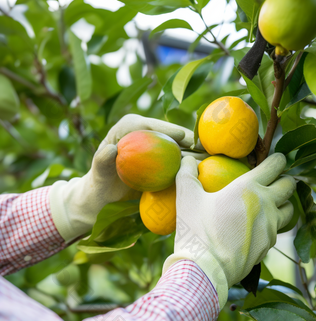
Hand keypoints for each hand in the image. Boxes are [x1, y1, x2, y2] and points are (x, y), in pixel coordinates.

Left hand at [49, 114, 193, 241]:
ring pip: (178, 147)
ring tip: (212, 159)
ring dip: (195, 153)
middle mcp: (145, 133)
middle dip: (188, 140)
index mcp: (128, 127)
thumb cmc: (99, 182)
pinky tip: (205, 171)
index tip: (182, 137)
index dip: (167, 129)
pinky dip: (191, 165)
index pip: (148, 125)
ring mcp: (156, 146)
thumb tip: (111, 149)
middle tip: (205, 149)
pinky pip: (179, 161)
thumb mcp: (98, 173)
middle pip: (168, 134)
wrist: (104, 195)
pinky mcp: (162, 160)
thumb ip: (102, 161)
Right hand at [163, 153, 295, 307]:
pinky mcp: (268, 246)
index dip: (277, 159)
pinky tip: (256, 229)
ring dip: (282, 204)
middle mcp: (266, 205)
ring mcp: (271, 228)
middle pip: (289, 186)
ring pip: (289, 210)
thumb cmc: (196, 230)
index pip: (275, 165)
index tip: (275, 159)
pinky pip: (276, 231)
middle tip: (274, 181)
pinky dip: (271, 226)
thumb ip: (187, 174)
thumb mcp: (186, 198)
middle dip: (284, 180)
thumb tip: (187, 160)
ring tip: (269, 205)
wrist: (206, 269)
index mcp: (249, 188)